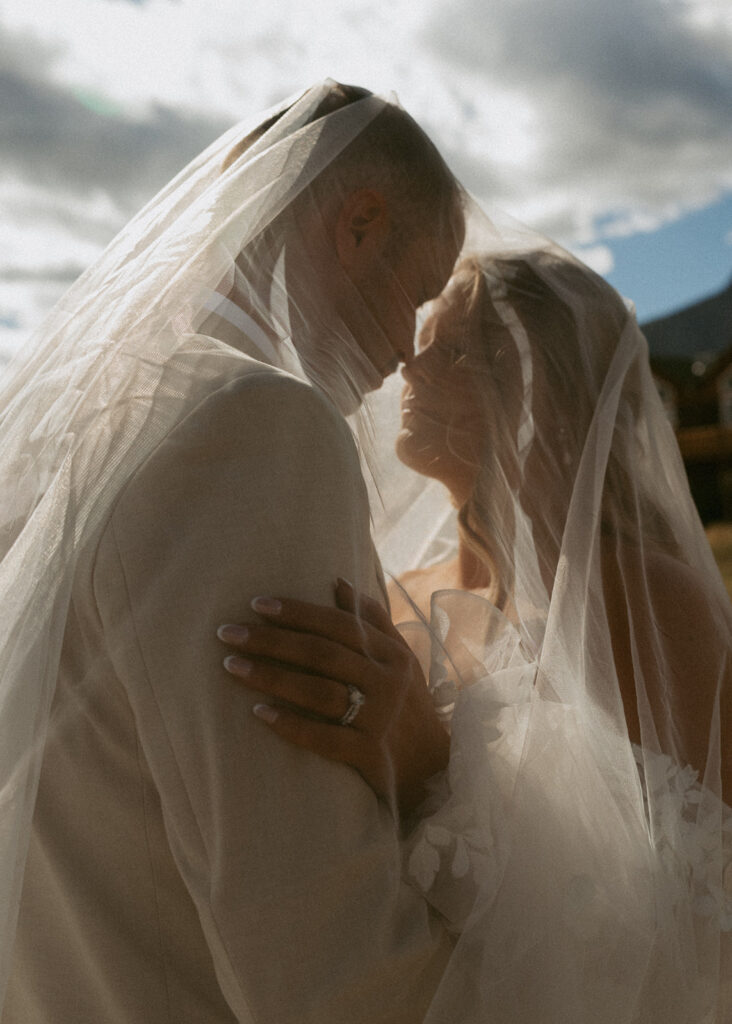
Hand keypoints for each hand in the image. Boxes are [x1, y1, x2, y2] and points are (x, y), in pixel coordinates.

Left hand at [217, 578, 449, 815]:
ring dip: (271, 677)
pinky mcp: (369, 754)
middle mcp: (385, 682)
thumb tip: (338, 582)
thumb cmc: (405, 703)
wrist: (433, 767)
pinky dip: (291, 725)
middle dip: (271, 640)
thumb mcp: (400, 658)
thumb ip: (373, 619)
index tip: (256, 603)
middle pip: (321, 654)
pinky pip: (325, 738)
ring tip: (231, 665)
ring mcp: (378, 719)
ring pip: (319, 692)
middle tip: (227, 632)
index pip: (339, 625)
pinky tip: (258, 713)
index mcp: (391, 653)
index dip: (297, 612)